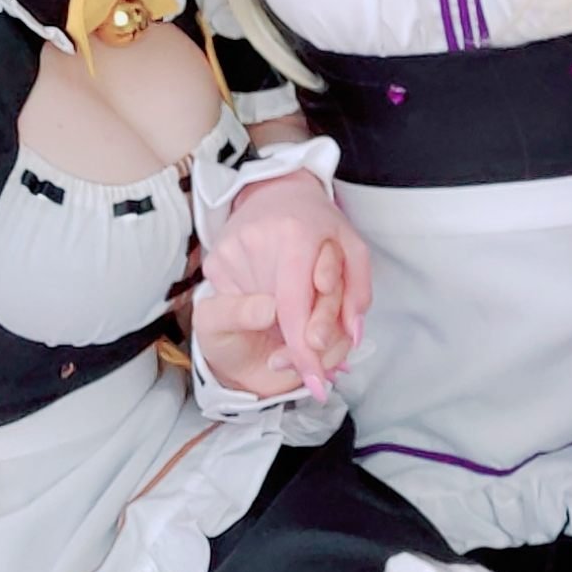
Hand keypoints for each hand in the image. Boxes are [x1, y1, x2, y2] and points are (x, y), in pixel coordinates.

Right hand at [202, 173, 369, 397]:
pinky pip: (243, 303)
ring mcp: (228, 252)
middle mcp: (255, 242)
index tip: (315, 380)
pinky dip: (265, 310)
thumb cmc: (319, 224)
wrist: (273, 190)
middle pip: (280, 316)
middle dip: (300, 343)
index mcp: (295, 234)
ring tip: (297, 300)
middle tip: (316, 355)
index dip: (303, 350)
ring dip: (284, 325)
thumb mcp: (353, 249)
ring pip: (262, 314)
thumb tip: (353, 336)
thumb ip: (357, 293)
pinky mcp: (214, 262)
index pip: (294, 306)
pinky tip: (274, 293)